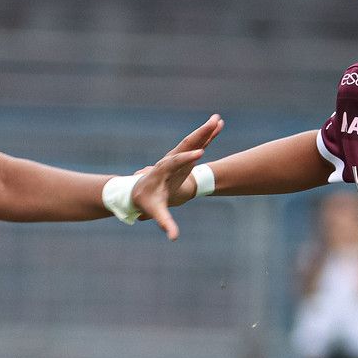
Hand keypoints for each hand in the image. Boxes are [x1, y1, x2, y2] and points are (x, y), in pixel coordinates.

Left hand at [131, 114, 223, 239]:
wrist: (139, 191)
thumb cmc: (146, 201)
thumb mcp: (154, 212)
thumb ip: (164, 222)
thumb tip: (173, 237)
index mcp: (161, 170)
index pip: (174, 161)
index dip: (186, 158)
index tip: (199, 153)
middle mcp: (169, 159)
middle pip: (185, 144)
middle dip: (198, 134)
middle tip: (211, 124)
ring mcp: (177, 156)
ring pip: (192, 141)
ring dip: (205, 130)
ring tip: (218, 119)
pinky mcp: (184, 156)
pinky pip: (197, 143)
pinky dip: (207, 135)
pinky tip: (218, 125)